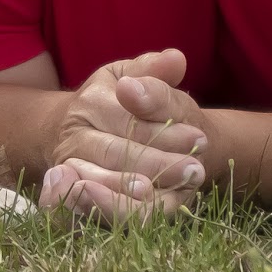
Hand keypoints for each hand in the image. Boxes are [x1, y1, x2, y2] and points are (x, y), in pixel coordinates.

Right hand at [38, 49, 208, 221]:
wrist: (95, 134)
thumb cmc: (128, 105)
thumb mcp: (137, 79)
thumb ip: (156, 71)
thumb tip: (176, 59)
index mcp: (89, 102)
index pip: (125, 118)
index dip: (163, 130)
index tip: (200, 138)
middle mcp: (73, 137)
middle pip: (113, 153)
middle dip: (157, 163)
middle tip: (195, 170)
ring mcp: (71, 170)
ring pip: (98, 186)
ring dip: (133, 192)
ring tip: (169, 192)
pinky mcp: (77, 198)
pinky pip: (93, 212)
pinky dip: (116, 212)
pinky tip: (145, 210)